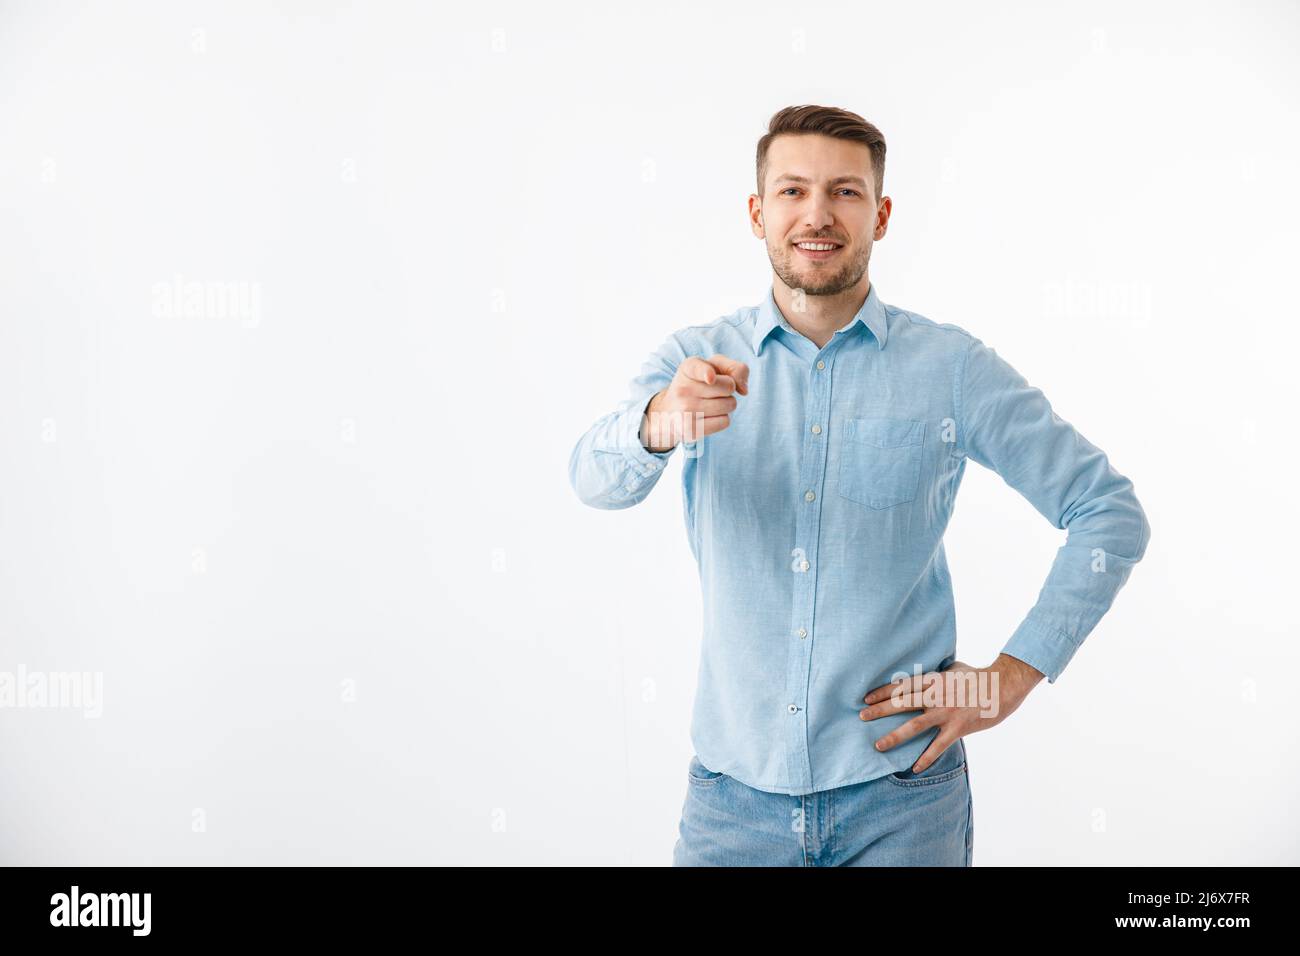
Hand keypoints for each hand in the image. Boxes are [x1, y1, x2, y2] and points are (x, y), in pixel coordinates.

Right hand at [640, 354, 748, 452]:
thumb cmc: (699, 384)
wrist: (669, 412)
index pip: (699, 369)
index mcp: (687, 368)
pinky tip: (707, 417)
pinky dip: (721, 419)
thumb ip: (735, 368)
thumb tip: (744, 390)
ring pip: (730, 405)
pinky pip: (725, 422)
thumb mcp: (713, 367)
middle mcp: (683, 388)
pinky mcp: (690, 430)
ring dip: (726, 405)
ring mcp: (685, 411)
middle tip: (713, 391)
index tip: (710, 378)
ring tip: (710, 404)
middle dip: (728, 389)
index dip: (708, 373)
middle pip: (729, 387)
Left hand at [859, 654, 1043, 772]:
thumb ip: (938, 672)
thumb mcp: (954, 668)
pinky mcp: (958, 727)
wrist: (1002, 685)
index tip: (866, 698)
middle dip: (879, 711)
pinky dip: (926, 757)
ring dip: (894, 736)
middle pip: (902, 703)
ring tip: (878, 745)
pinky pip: (938, 746)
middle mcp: (935, 695)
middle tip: (861, 717)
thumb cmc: (978, 676)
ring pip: (914, 726)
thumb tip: (929, 670)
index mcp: (933, 680)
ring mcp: (946, 712)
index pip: (902, 686)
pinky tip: (915, 768)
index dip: (882, 692)